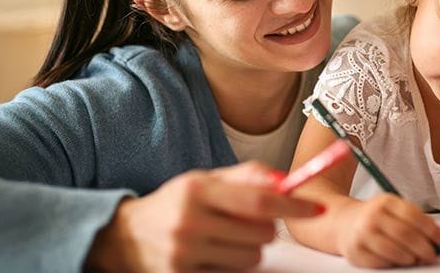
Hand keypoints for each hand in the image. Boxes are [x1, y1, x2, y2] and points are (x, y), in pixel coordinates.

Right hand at [86, 161, 324, 272]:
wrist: (124, 237)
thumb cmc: (175, 204)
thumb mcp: (205, 179)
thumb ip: (247, 176)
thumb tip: (286, 179)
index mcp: (197, 189)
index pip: (259, 199)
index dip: (293, 205)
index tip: (316, 208)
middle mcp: (189, 220)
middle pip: (261, 233)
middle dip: (267, 229)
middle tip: (250, 223)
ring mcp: (185, 253)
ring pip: (251, 258)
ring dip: (249, 250)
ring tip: (226, 239)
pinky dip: (231, 266)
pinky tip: (212, 255)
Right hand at [335, 194, 439, 267]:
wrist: (343, 223)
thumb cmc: (376, 217)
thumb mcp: (394, 209)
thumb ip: (417, 220)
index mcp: (385, 201)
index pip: (413, 215)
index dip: (432, 230)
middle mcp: (372, 216)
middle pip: (405, 234)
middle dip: (424, 248)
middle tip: (434, 255)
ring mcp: (362, 235)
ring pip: (394, 251)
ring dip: (410, 258)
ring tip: (416, 258)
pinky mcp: (356, 252)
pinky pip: (381, 263)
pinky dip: (394, 264)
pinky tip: (398, 260)